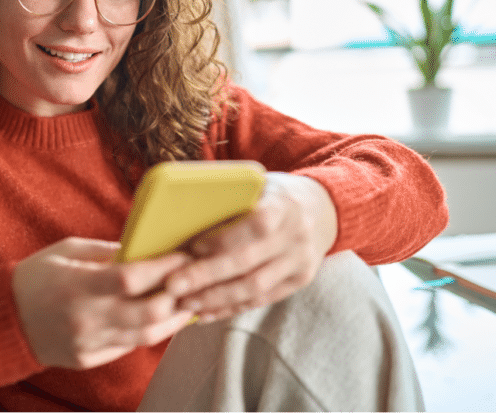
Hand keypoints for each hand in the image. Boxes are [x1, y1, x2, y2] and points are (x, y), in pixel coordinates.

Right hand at [12, 237, 195, 369]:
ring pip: (147, 336)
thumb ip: (106, 251)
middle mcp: (85, 318)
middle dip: (178, 296)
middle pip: (148, 313)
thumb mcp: (66, 251)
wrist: (3, 320)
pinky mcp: (89, 359)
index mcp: (77, 285)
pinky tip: (162, 318)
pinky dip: (150, 331)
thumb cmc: (35, 277)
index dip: (163, 267)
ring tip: (188, 302)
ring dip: (174, 319)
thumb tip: (144, 248)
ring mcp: (88, 343)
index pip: (131, 278)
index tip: (183, 255)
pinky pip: (129, 347)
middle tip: (193, 280)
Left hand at [165, 172, 337, 322]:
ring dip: (215, 299)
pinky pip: (261, 300)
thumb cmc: (274, 193)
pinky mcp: (298, 282)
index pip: (256, 225)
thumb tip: (180, 214)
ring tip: (184, 302)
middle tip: (173, 285)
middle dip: (206, 276)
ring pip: (254, 288)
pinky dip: (230, 308)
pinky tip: (205, 312)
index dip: (224, 239)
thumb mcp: (258, 184)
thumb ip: (230, 198)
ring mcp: (300, 262)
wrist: (322, 208)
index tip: (193, 247)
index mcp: (284, 205)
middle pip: (248, 263)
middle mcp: (296, 236)